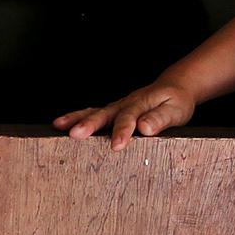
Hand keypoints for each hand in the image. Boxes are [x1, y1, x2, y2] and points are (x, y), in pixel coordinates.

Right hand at [55, 83, 194, 149]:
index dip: (122, 131)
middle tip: (75, 134)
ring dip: (77, 119)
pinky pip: (93, 113)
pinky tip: (62, 123)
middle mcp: (125, 104)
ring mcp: (116, 107)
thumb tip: (145, 128)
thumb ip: (160, 119)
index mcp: (141, 104)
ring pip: (95, 111)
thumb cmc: (175, 102)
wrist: (173, 88)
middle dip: (90, 124)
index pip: (130, 118)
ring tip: (59, 125)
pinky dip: (77, 117)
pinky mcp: (112, 112)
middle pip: (105, 114)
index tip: (116, 146)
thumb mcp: (176, 110)